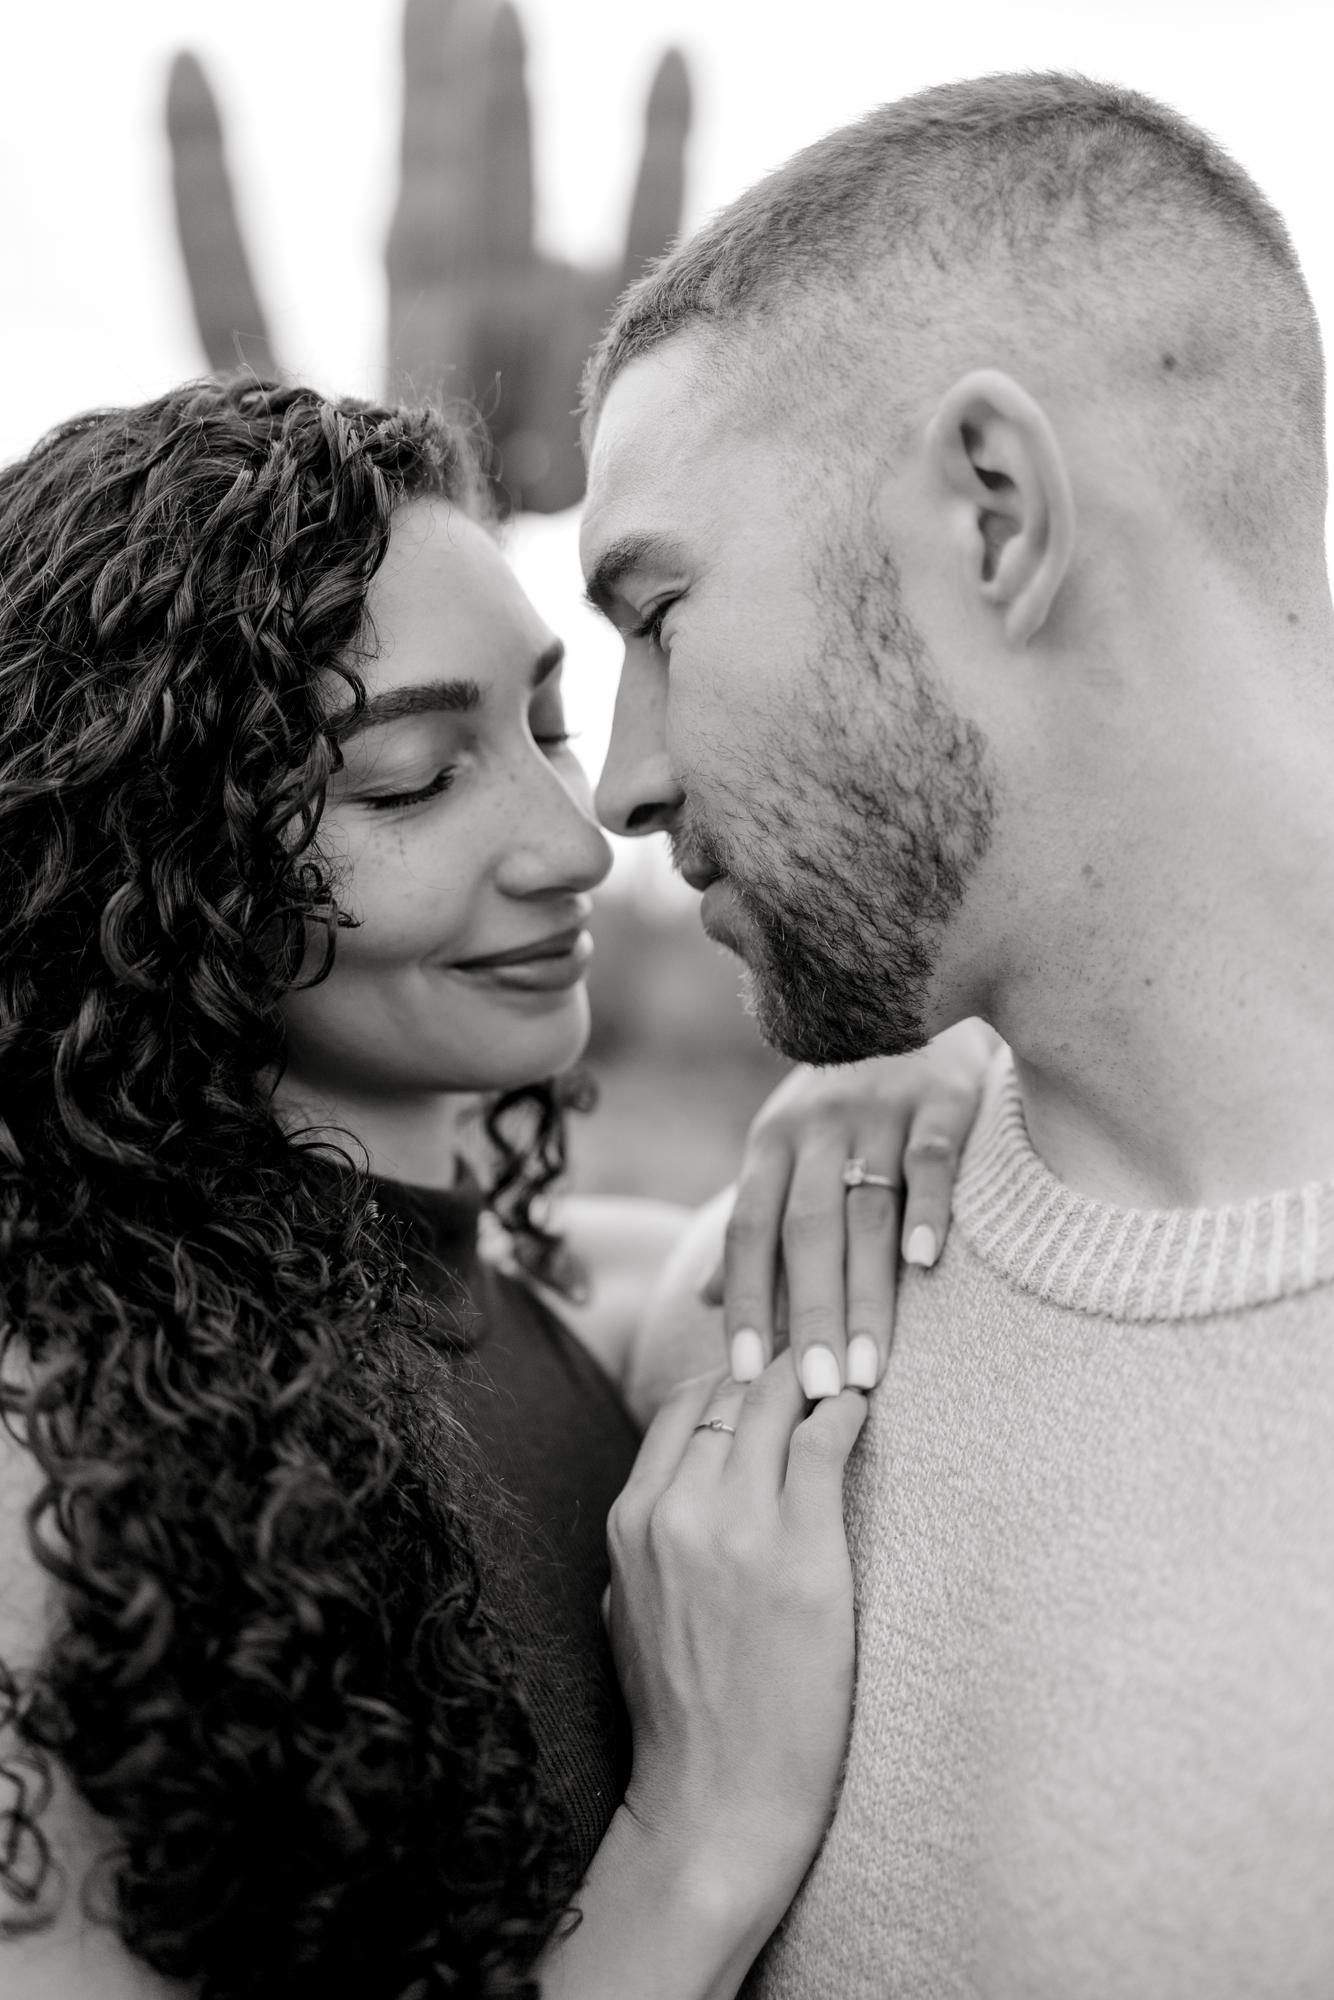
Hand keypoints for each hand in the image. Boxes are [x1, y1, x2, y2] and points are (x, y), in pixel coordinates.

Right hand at [605, 1358, 867, 1922]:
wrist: (716, 1801)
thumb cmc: (678, 1714)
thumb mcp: (628, 1605)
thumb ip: (645, 1534)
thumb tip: (673, 1483)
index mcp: (630, 1521)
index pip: (681, 1407)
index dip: (728, 1383)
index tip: (764, 1383)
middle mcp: (676, 1512)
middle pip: (730, 1393)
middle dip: (774, 1373)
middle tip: (814, 1367)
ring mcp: (739, 1530)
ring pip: (774, 1403)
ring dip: (810, 1380)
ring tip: (841, 1375)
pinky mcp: (804, 1555)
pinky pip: (824, 1443)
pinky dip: (844, 1410)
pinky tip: (859, 1405)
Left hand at [705, 1018, 997, 1397]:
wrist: (918, 1001)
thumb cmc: (848, 1104)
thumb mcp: (788, 1150)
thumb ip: (757, 1224)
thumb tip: (704, 1301)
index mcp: (773, 1143)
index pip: (749, 1230)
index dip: (744, 1300)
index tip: (744, 1373)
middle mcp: (818, 1126)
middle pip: (806, 1230)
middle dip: (810, 1313)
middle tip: (821, 1388)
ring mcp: (879, 1110)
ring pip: (866, 1209)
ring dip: (868, 1291)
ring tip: (872, 1366)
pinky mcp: (941, 1098)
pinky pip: (931, 1157)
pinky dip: (928, 1206)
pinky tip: (927, 1262)